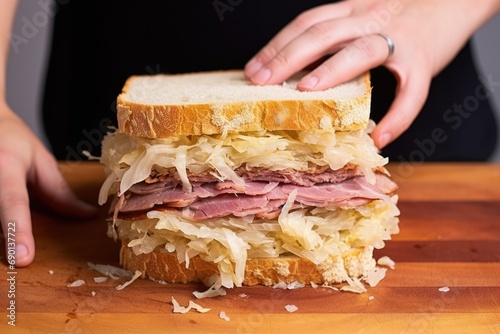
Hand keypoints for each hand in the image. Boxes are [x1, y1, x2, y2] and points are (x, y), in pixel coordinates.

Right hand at [0, 102, 96, 266]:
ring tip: (14, 237)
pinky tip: (6, 229)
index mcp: (6, 166)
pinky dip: (2, 225)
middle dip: (10, 237)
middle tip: (20, 254)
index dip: (19, 232)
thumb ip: (58, 191)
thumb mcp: (40, 160)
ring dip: (3, 231)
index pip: (13, 204)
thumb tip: (86, 216)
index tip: (23, 258)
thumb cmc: (10, 139)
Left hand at [244, 0, 499, 147]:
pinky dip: (399, 116)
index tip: (253, 68)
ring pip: (361, 51)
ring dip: (331, 72)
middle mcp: (369, 19)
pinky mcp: (424, 60)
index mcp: (351, 11)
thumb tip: (297, 69)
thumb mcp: (362, 16)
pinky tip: (381, 135)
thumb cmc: (402, 16)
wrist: (454, 0)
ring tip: (305, 93)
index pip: (307, 24)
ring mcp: (397, 38)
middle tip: (261, 81)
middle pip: (322, 34)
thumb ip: (335, 35)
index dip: (277, 45)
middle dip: (288, 57)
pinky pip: (412, 91)